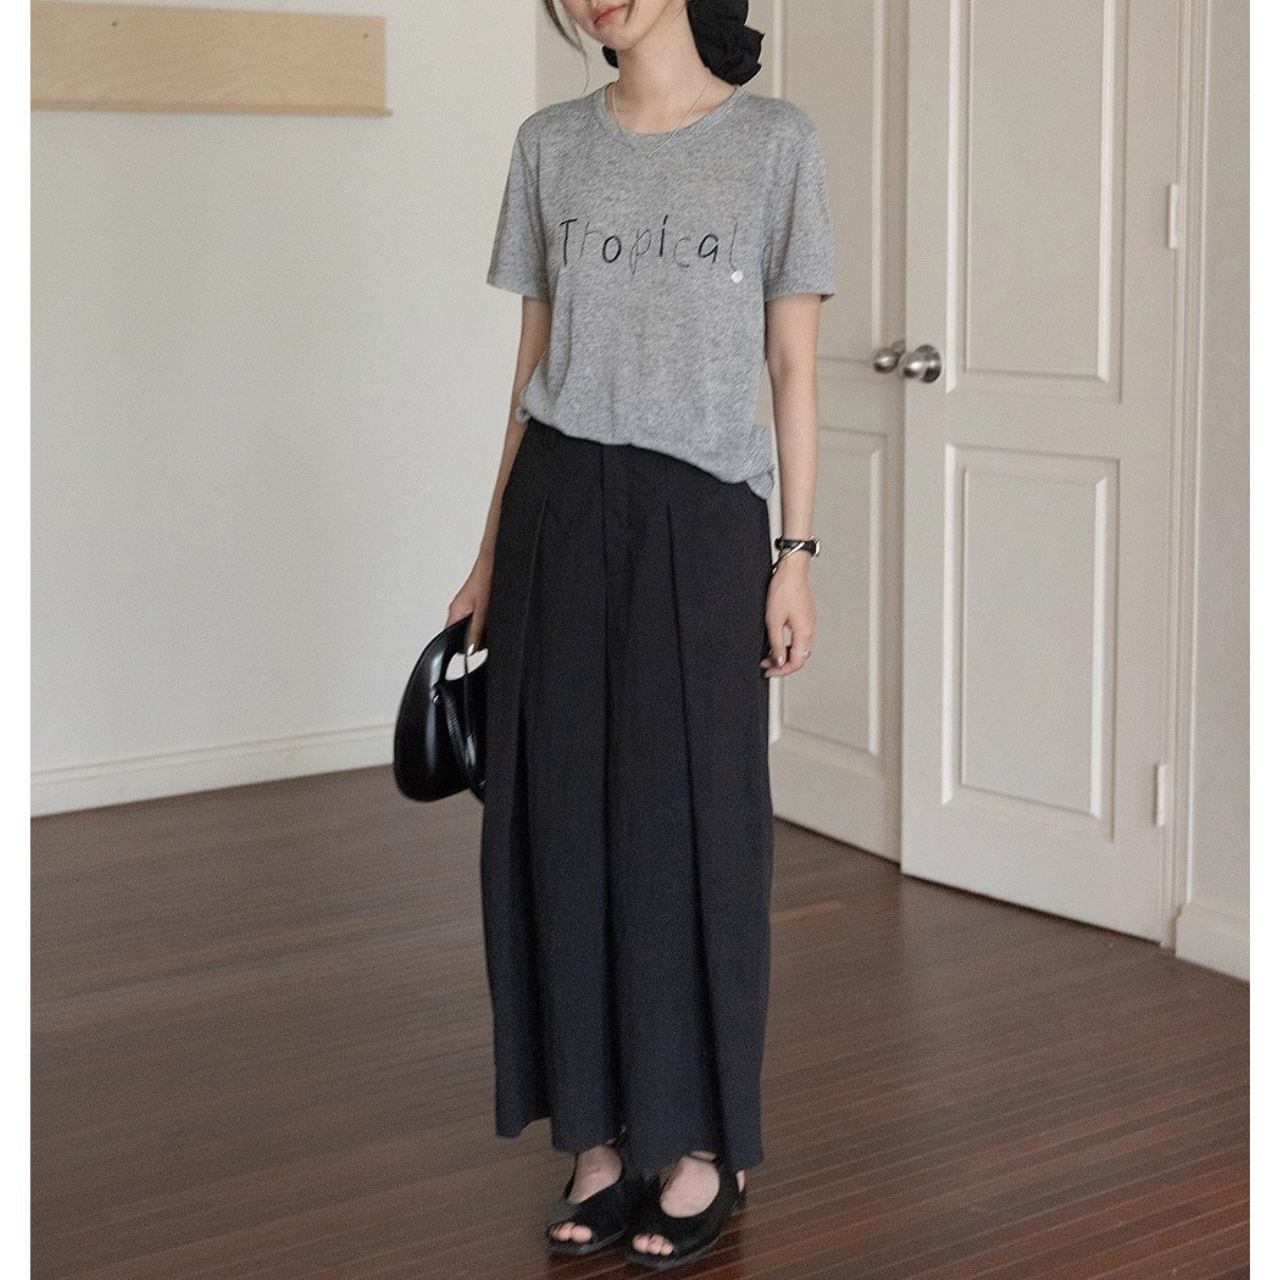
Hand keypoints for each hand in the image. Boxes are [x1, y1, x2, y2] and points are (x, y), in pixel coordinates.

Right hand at [446, 554, 492, 652]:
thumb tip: (470, 648)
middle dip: (475, 638)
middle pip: (462, 632)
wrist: (494, 556)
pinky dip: (487, 619)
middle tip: (488, 639)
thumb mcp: (483, 608)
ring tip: (494, 623)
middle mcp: (460, 607)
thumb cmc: (487, 574)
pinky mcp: (478, 600)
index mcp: (456, 610)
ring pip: (472, 624)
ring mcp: (469, 604)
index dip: (461, 647)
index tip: (472, 652)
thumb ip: (476, 629)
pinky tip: (496, 615)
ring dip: (482, 628)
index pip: (449, 636)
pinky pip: (480, 616)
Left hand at [760, 554, 814, 676]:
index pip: (796, 662)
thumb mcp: (773, 621)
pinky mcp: (805, 617)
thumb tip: (779, 661)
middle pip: (799, 657)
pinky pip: (798, 638)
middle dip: (781, 664)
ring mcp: (809, 623)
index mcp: (804, 633)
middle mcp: (810, 630)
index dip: (781, 671)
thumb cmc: (784, 590)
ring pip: (798, 648)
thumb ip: (776, 644)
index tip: (768, 672)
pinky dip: (787, 644)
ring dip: (783, 654)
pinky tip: (775, 641)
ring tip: (768, 654)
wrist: (791, 571)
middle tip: (766, 665)